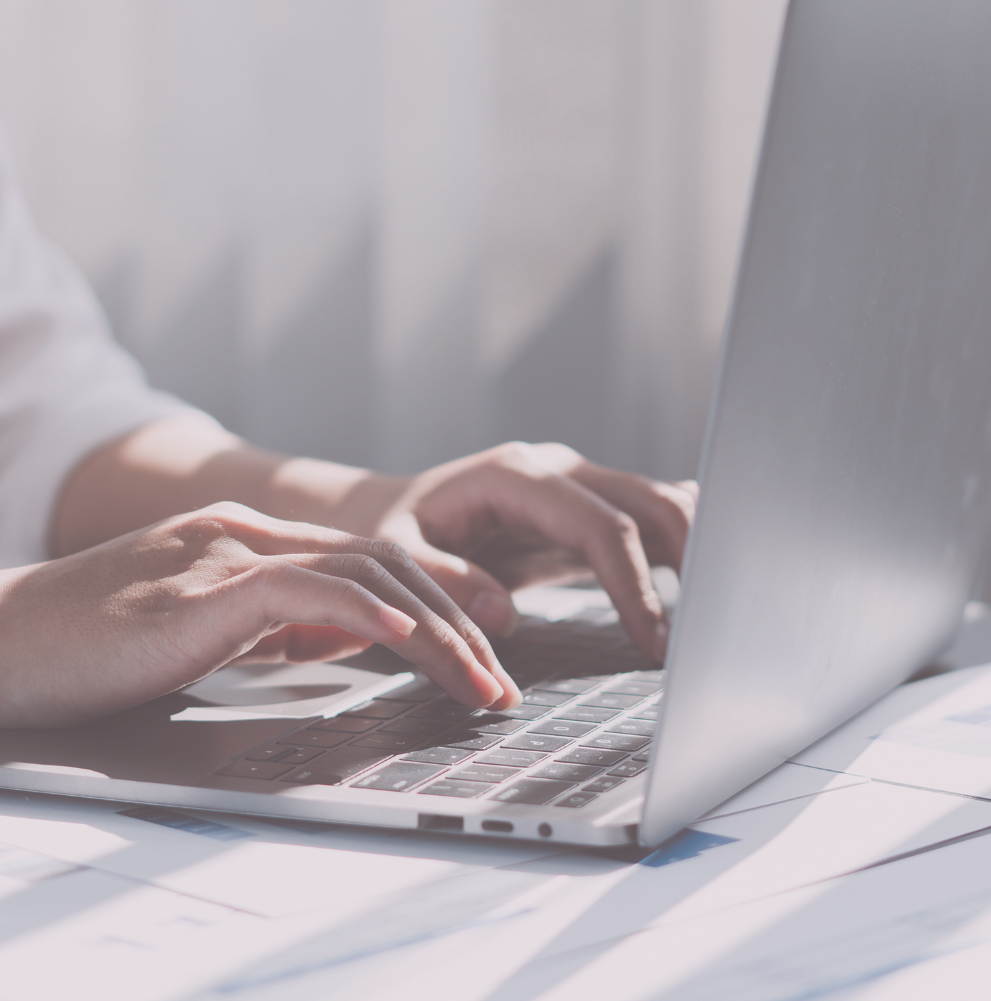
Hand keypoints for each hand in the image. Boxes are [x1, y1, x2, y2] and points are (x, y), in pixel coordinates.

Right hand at [0, 503, 520, 727]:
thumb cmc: (86, 643)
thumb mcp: (200, 626)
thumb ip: (267, 620)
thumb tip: (331, 638)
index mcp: (254, 542)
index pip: (370, 565)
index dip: (437, 606)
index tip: (481, 654)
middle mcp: (251, 533)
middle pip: (386, 566)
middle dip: (457, 624)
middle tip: (500, 680)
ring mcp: (228, 551)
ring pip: (364, 576)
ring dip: (434, 633)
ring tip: (480, 684)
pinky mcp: (203, 584)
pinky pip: (308, 588)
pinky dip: (367, 614)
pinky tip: (409, 644)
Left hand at [355, 443, 696, 660]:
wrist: (401, 511)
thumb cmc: (398, 531)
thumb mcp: (397, 553)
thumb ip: (444, 579)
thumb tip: (500, 613)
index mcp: (515, 475)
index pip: (599, 524)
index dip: (632, 583)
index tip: (653, 641)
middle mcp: (557, 469)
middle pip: (648, 501)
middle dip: (689, 560)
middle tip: (707, 632)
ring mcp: (578, 483)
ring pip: (662, 503)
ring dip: (695, 551)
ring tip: (712, 616)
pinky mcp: (589, 508)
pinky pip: (649, 517)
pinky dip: (680, 547)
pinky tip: (701, 584)